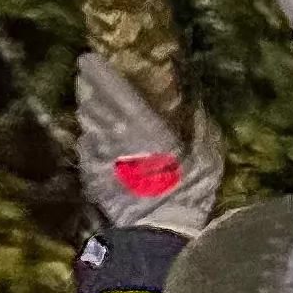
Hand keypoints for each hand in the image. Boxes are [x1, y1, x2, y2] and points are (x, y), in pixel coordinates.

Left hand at [76, 55, 219, 236]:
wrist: (156, 233)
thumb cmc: (187, 194)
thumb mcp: (208, 160)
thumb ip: (202, 128)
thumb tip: (199, 106)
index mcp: (138, 121)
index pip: (105, 82)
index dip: (95, 67)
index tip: (93, 58)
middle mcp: (109, 130)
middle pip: (87, 97)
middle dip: (90, 88)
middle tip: (99, 84)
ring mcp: (95, 152)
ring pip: (84, 121)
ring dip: (91, 114)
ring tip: (103, 114)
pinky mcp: (88, 173)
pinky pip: (86, 148)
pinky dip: (93, 143)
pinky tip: (105, 149)